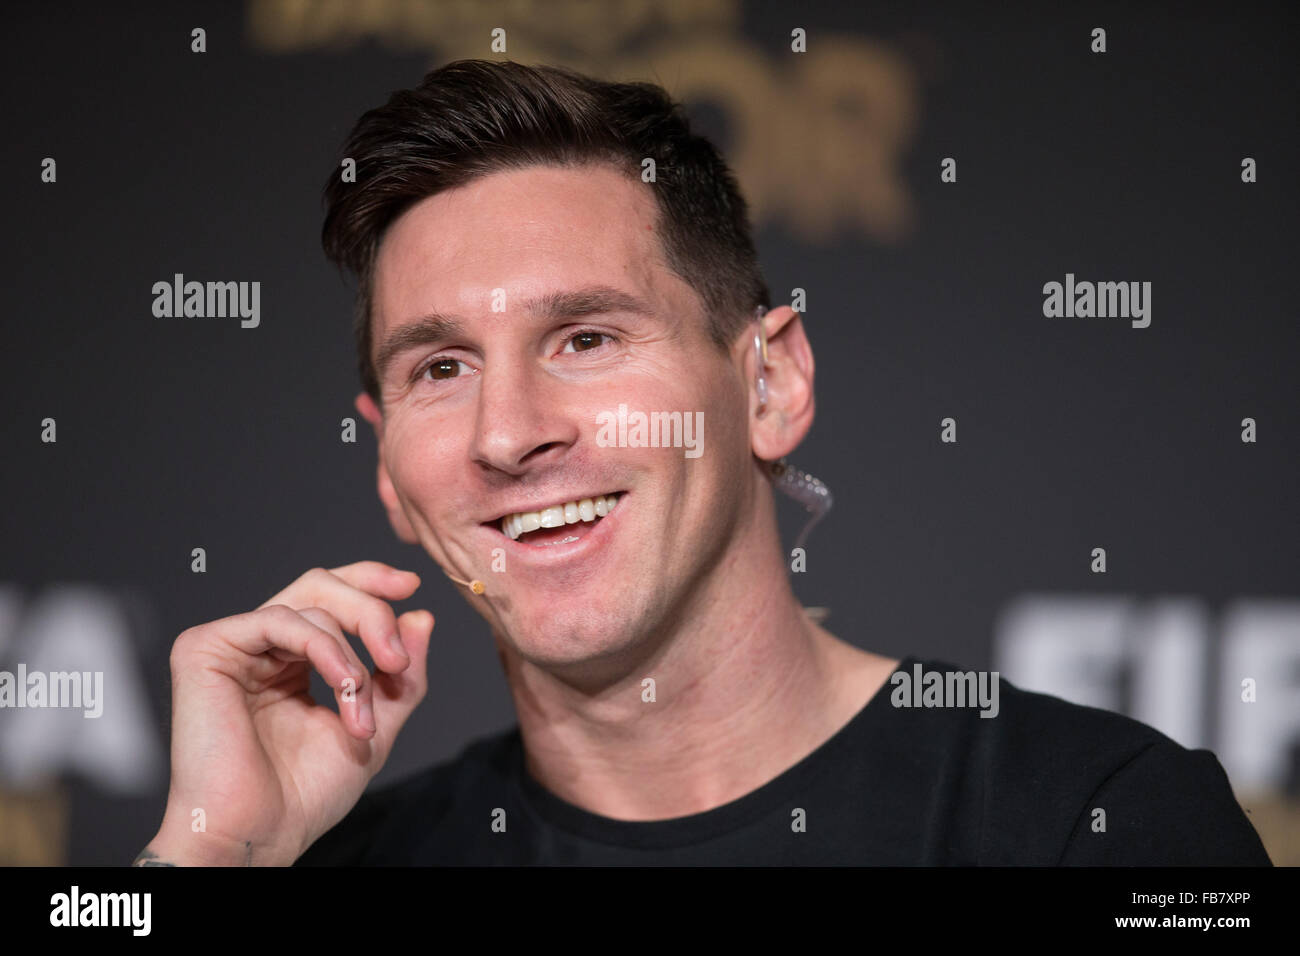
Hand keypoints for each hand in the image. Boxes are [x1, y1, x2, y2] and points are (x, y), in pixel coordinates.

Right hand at [137, 561, 433, 865]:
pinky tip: (345, 686)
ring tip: (363, 710)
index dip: (370, 581)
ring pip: (309, 601)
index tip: (412, 586)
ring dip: (353, 656)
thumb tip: (421, 617)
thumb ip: (400, 674)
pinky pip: (280, 620)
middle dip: (372, 613)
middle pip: (321, 585)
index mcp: (290, 660)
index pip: (330, 596)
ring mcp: (231, 645)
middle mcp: (259, 647)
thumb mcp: (375, 723)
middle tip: (397, 662)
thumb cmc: (304, 795)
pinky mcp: (205, 649)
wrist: (261, 834)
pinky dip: (325, 649)